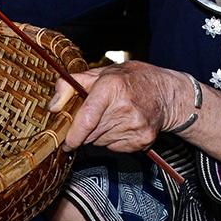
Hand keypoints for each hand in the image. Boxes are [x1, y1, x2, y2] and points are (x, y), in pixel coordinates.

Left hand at [47, 61, 189, 152]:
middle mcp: (125, 108)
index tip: (67, 142)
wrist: (168, 94)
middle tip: (93, 118)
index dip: (74, 133)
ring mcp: (135, 127)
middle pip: (90, 133)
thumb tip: (53, 106)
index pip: (87, 118)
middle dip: (85, 130)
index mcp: (112, 87)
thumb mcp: (101, 73)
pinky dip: (112, 140)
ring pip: (100, 142)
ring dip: (99, 134)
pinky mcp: (141, 141)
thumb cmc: (132, 80)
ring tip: (112, 117)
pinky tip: (122, 125)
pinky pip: (114, 148)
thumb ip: (70, 85)